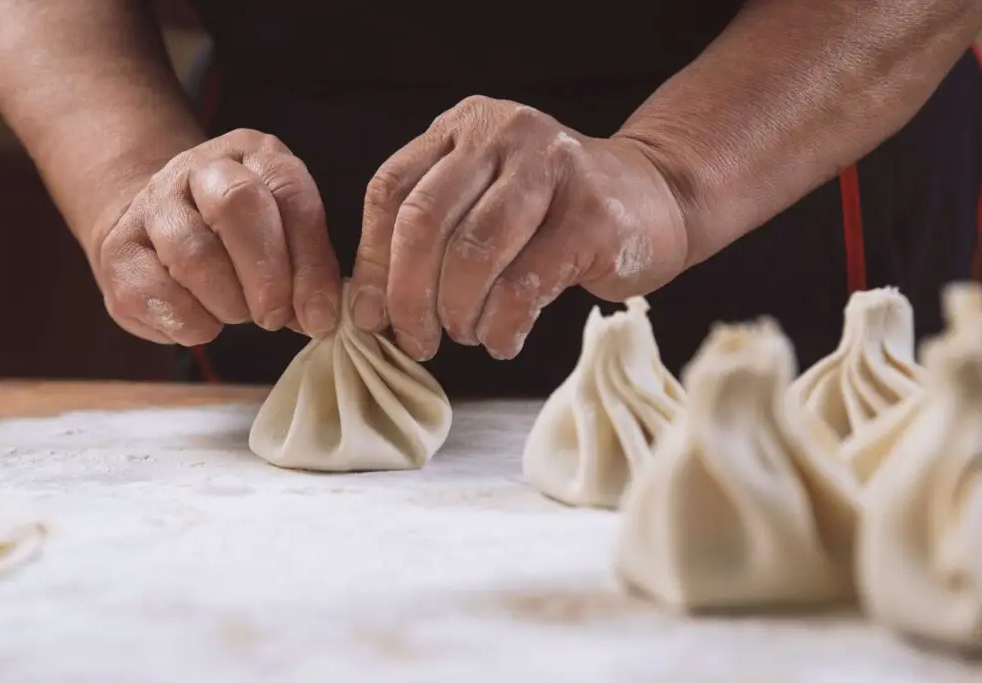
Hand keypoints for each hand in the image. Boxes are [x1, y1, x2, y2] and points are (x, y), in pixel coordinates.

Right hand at [87, 129, 341, 345]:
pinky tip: (202, 324)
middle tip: (274, 317)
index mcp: (256, 156)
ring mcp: (153, 203)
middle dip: (266, 275)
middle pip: (237, 204)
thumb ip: (307, 270)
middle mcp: (201, 168)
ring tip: (237, 315)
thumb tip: (322, 317)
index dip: (310, 261)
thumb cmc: (240, 242)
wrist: (158, 231)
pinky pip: (152, 292)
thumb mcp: (284, 239)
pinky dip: (187, 322)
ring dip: (226, 302)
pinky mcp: (118, 248)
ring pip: (193, 253)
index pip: (290, 195)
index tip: (321, 315)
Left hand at [350, 96, 687, 360]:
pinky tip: (502, 340)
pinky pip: (525, 284)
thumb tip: (371, 311)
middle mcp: (504, 134)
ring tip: (466, 336)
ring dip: (458, 312)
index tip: (372, 317)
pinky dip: (501, 326)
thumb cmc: (555, 214)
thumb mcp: (486, 203)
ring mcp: (552, 168)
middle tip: (417, 341)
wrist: (657, 198)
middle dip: (409, 296)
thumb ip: (432, 239)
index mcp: (464, 127)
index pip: (391, 192)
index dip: (373, 263)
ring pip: (473, 253)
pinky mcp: (592, 215)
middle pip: (424, 221)